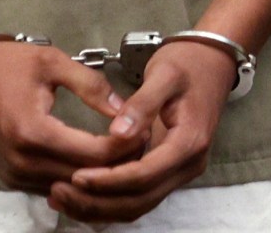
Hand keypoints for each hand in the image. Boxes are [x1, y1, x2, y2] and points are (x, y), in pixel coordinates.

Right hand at [0, 40, 146, 193]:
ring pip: (73, 188)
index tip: (144, 130)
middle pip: (87, 178)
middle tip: (142, 143)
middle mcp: (22, 163)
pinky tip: (95, 160)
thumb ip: (91, 86)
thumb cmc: (4, 63)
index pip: (94, 155)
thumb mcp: (51, 62)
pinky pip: (55, 187)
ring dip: (99, 175)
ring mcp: (15, 175)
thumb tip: (125, 110)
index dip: (125, 147)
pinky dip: (78, 178)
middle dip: (118, 164)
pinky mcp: (12, 179)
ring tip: (123, 151)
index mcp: (33, 132)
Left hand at [49, 40, 235, 222]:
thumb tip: (117, 133)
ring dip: (101, 207)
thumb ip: (142, 104)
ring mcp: (179, 171)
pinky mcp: (167, 171)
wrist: (211, 63)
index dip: (110, 180)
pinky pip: (139, 196)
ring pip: (139, 204)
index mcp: (188, 143)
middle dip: (99, 201)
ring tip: (62, 196)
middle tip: (59, 191)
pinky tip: (81, 194)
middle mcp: (187, 165)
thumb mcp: (164, 74)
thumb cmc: (187, 65)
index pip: (145, 174)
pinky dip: (110, 200)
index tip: (77, 176)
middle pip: (141, 199)